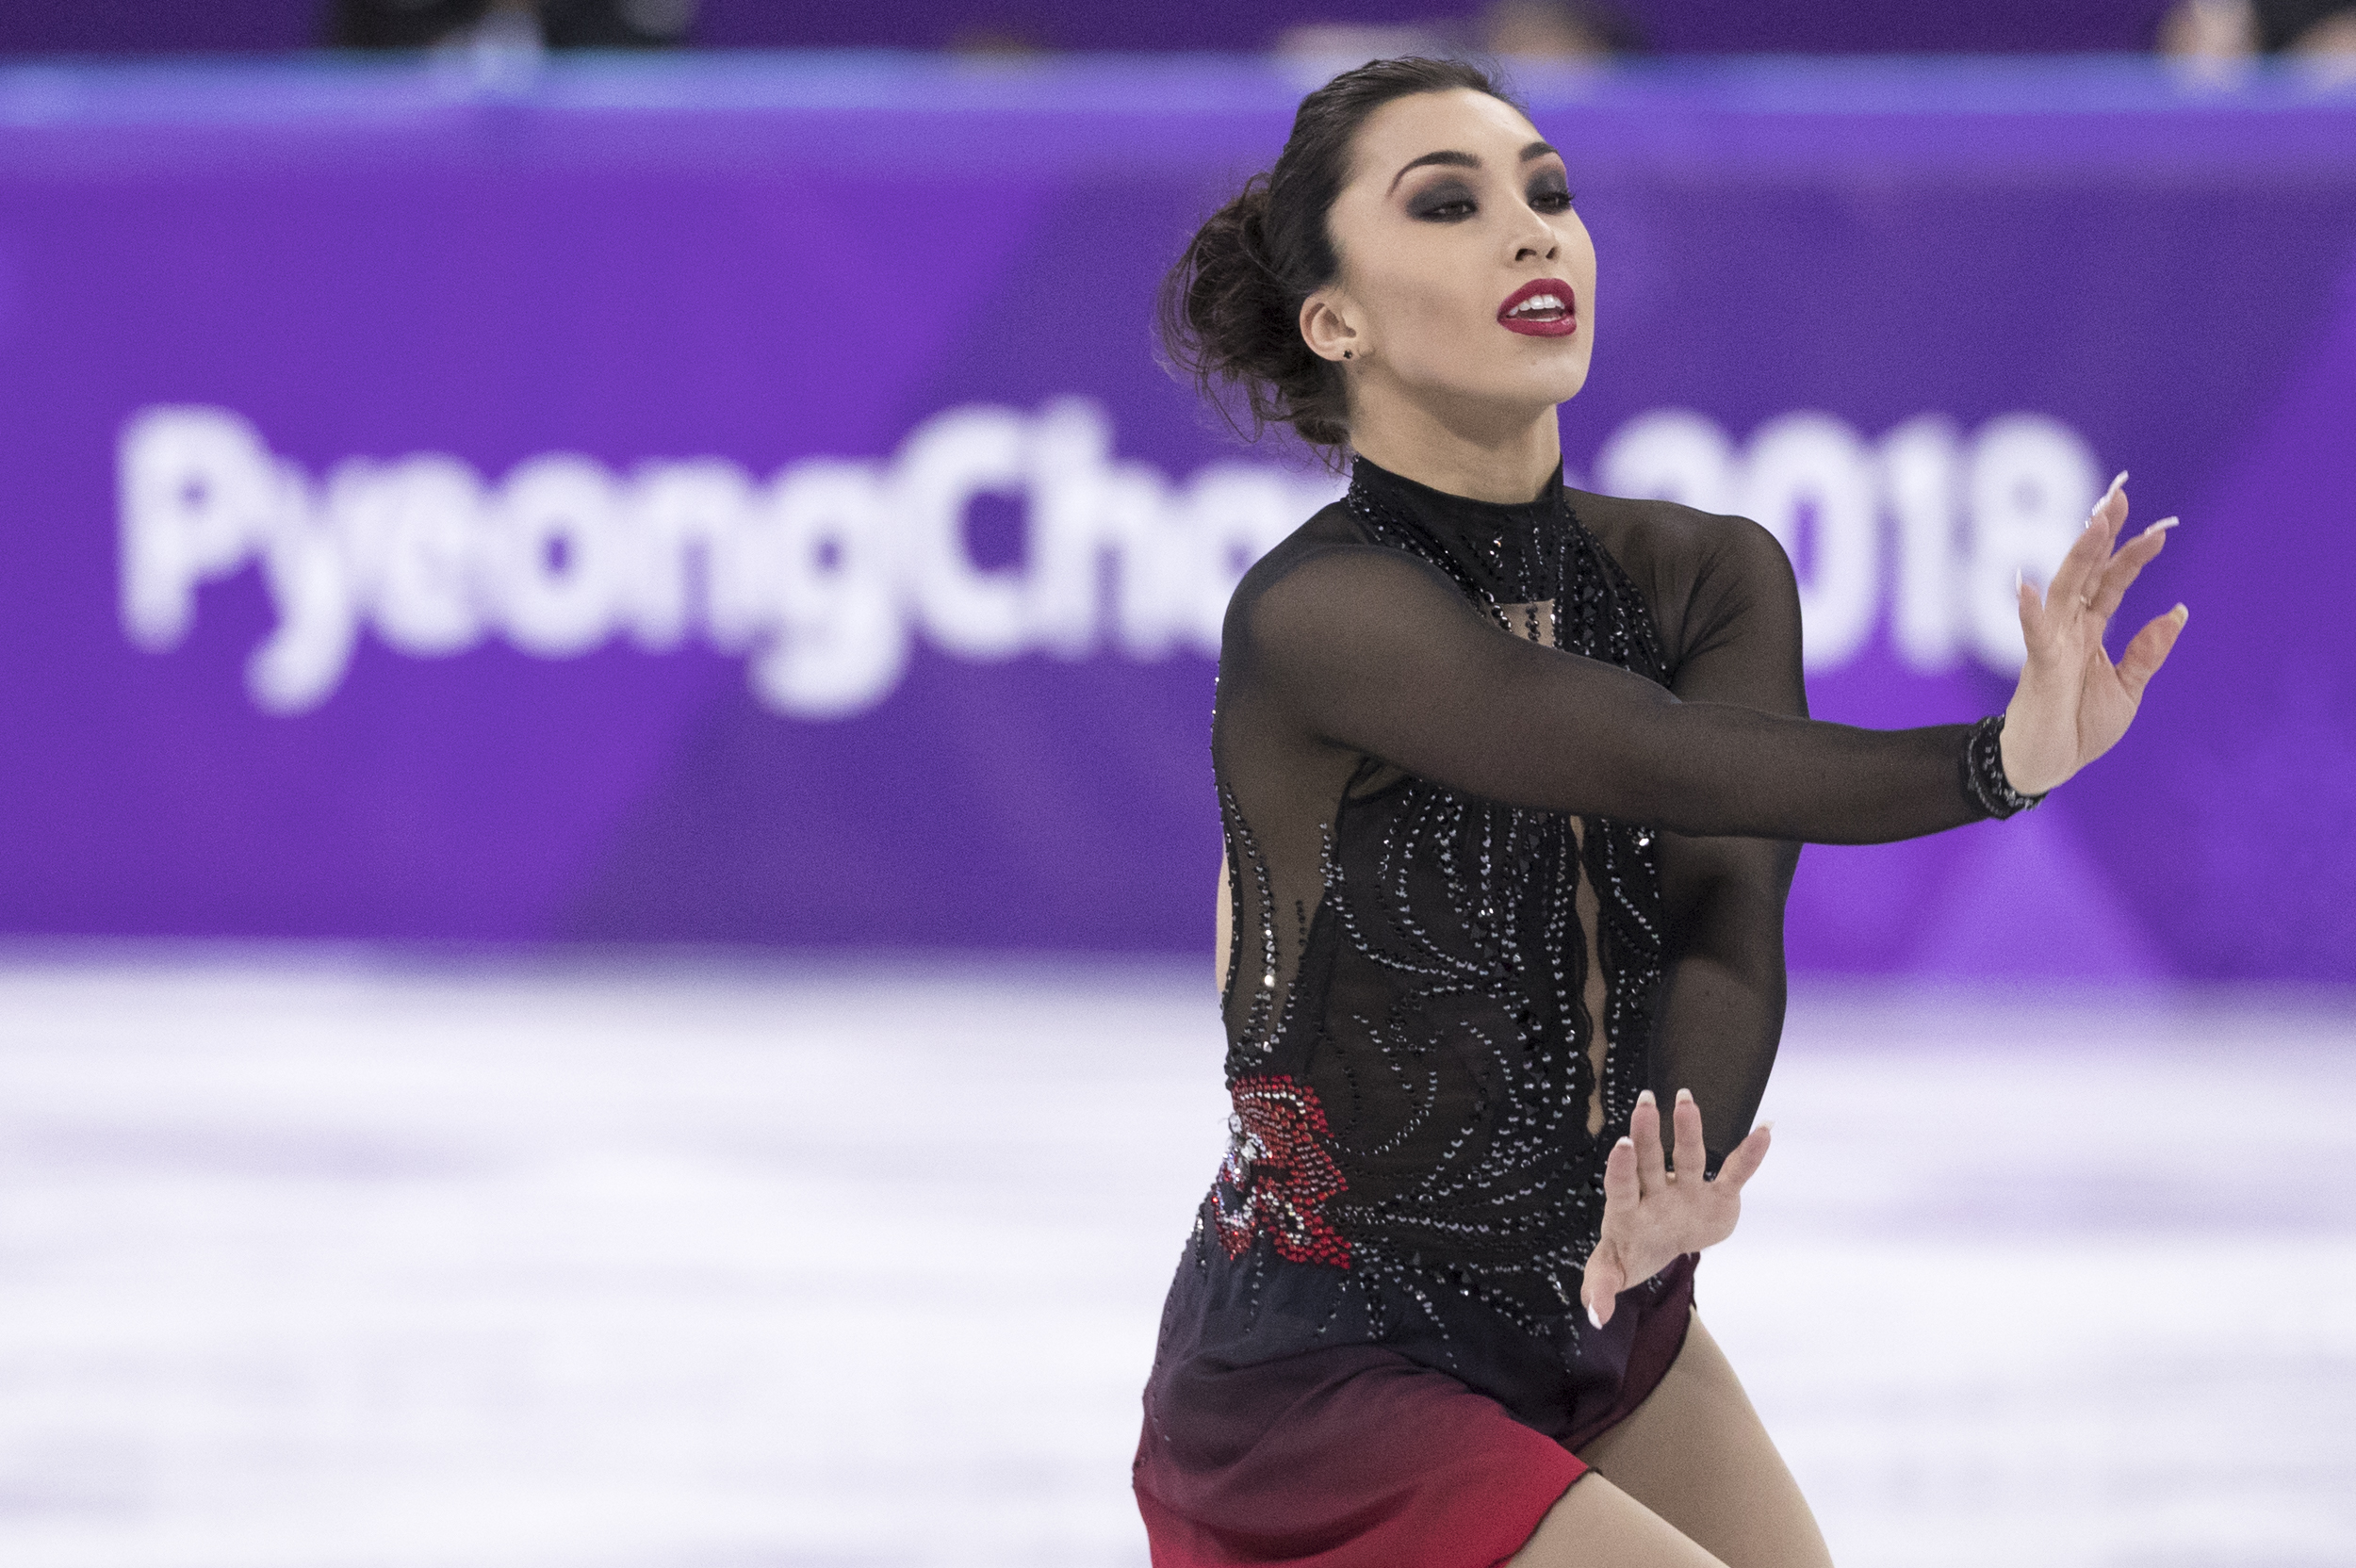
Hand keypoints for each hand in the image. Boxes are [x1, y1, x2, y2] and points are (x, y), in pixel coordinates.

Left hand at [1580, 1087, 1768, 1328]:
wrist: (1663, 1245)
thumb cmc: (1631, 1253)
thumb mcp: (1612, 1273)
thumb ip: (1600, 1288)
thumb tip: (1594, 1317)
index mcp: (1627, 1210)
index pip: (1621, 1186)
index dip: (1621, 1168)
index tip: (1622, 1146)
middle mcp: (1656, 1192)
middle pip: (1650, 1161)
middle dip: (1648, 1134)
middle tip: (1645, 1103)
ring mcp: (1686, 1190)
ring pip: (1688, 1157)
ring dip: (1688, 1130)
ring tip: (1686, 1100)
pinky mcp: (1717, 1196)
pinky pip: (1735, 1172)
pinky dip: (1751, 1153)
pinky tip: (1767, 1128)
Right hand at [1999, 473, 2189, 795]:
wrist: (2047, 766)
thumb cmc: (2080, 728)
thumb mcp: (2128, 688)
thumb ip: (2147, 651)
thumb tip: (2178, 611)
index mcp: (2090, 631)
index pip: (2112, 582)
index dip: (2133, 553)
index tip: (2160, 526)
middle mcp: (2069, 628)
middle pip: (2087, 570)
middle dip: (2102, 533)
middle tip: (2119, 495)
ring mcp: (2052, 643)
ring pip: (2065, 589)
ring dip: (2078, 555)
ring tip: (2095, 523)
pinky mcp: (2039, 666)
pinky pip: (2034, 634)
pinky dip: (2029, 610)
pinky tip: (2025, 584)